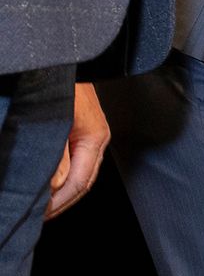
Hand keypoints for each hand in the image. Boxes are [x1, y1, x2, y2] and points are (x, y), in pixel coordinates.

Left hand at [46, 83, 110, 218]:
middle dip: (61, 203)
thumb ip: (57, 155)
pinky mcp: (79, 130)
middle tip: (35, 217)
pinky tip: (46, 184)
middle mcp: (96, 139)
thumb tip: (56, 186)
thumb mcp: (56, 121)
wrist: (58, 57)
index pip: (81, 182)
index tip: (37, 215)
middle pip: (83, 182)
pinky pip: (74, 162)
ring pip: (80, 174)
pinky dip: (61, 178)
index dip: (59, 203)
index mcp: (95, 138)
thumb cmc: (59, 83)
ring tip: (40, 207)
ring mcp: (90, 134)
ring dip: (61, 193)